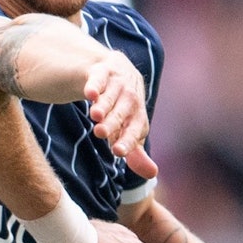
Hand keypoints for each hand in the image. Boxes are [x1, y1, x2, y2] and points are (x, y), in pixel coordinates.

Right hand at [84, 52, 156, 177]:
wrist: (113, 69)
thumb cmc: (120, 107)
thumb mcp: (127, 129)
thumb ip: (135, 153)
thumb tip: (153, 174)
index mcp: (138, 113)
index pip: (137, 127)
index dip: (128, 140)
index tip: (117, 151)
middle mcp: (131, 96)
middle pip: (124, 110)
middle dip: (114, 121)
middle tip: (100, 133)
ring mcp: (117, 80)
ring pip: (112, 93)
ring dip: (104, 104)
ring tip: (95, 116)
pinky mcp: (102, 68)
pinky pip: (99, 76)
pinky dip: (96, 84)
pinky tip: (90, 93)